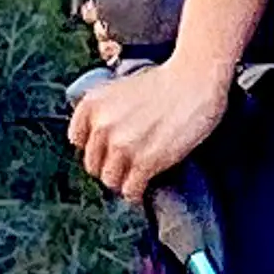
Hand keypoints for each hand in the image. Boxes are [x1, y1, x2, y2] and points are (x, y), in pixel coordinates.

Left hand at [67, 40, 241, 200]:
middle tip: (126, 165)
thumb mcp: (121, 87)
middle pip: (93, 164)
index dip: (94, 146)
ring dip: (123, 181)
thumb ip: (106, 111)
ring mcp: (123, 146)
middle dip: (109, 166)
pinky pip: (131, 190)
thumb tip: (106, 137)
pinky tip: (142, 189)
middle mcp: (102, 126)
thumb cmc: (166, 81)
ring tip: (135, 178)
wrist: (195, 79)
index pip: (78, 140)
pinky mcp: (145, 162)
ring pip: (110, 180)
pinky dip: (136, 193)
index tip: (106, 149)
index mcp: (92, 104)